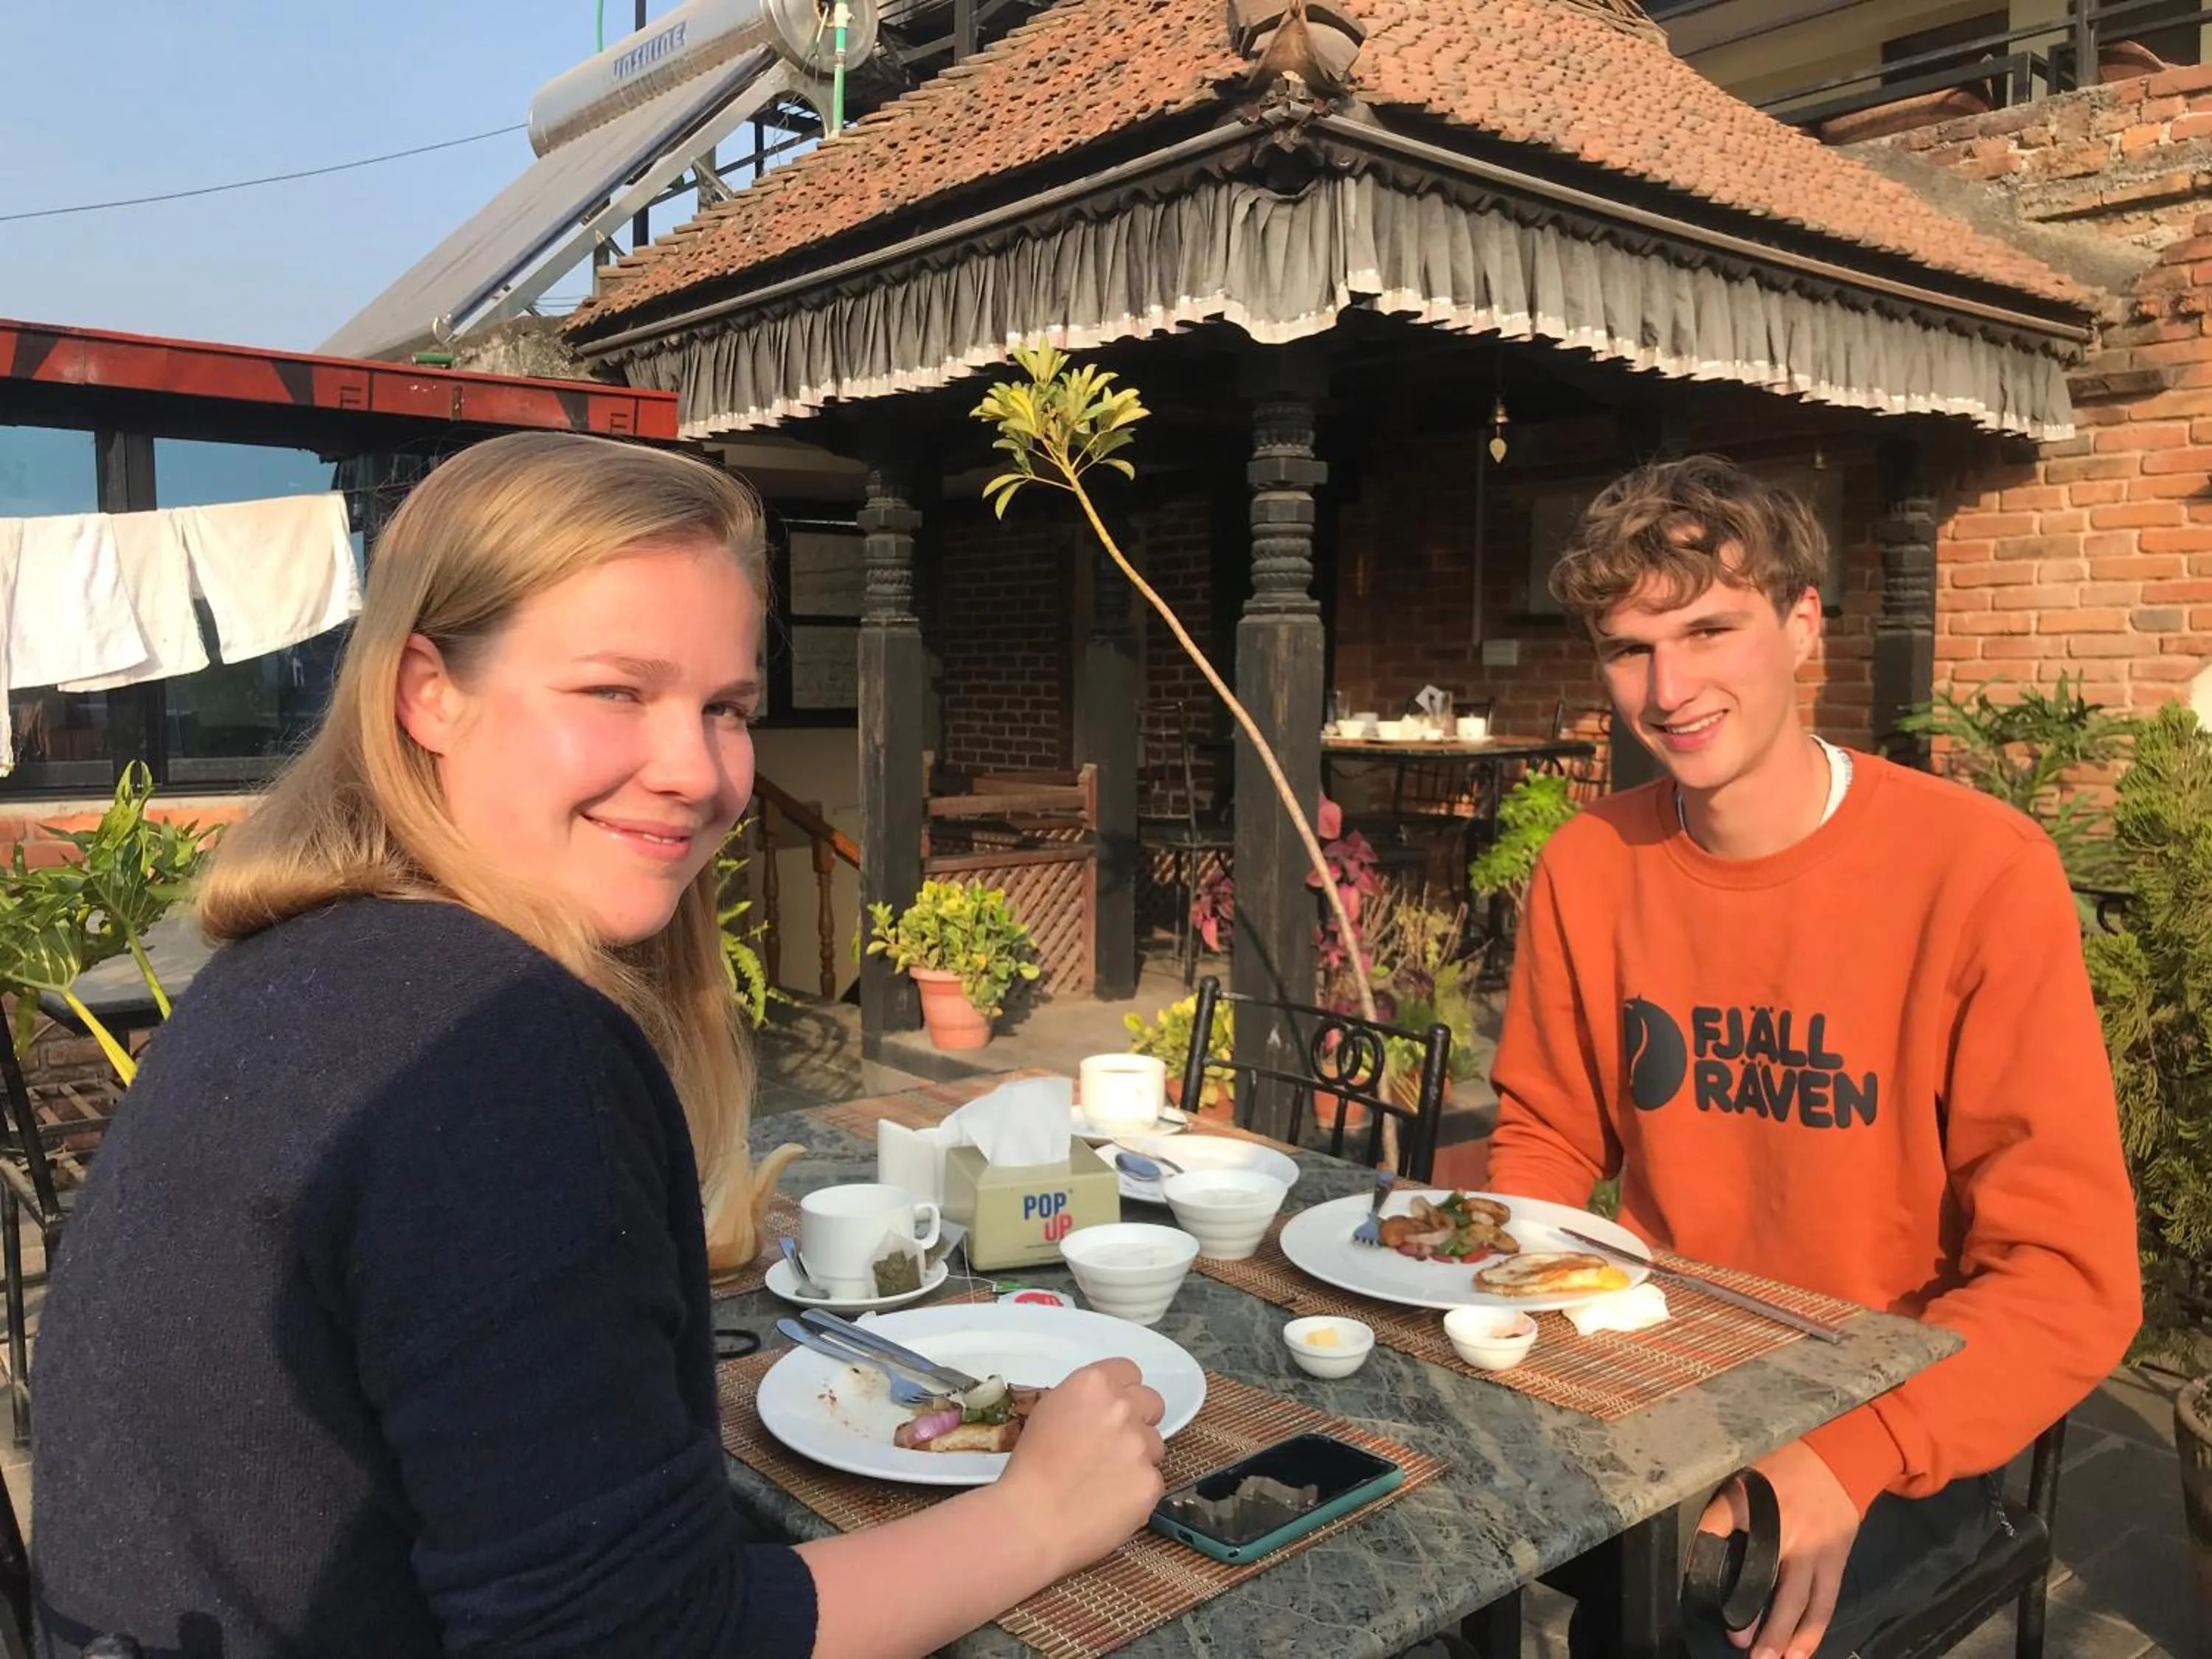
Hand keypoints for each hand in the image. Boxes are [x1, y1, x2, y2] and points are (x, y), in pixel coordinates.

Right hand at [992, 1358, 1165, 1576]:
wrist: (1031, 1521)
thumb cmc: (1029, 1470)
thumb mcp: (1048, 1413)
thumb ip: (1084, 1401)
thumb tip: (1101, 1408)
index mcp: (1094, 1385)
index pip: (1129, 1371)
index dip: (1122, 1391)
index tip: (1114, 1408)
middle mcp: (1122, 1408)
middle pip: (1152, 1402)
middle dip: (1139, 1419)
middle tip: (1115, 1444)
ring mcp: (1140, 1446)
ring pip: (1155, 1444)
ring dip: (1138, 1457)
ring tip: (1104, 1480)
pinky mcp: (1151, 1482)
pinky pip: (1153, 1480)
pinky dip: (1136, 1491)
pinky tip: (1109, 1502)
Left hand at [1694, 1440, 1858, 1658]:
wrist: (1839, 1459)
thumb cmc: (1782, 1469)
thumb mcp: (1744, 1478)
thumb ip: (1724, 1513)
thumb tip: (1701, 1552)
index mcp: (1757, 1506)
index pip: (1725, 1538)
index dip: (1711, 1569)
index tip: (1704, 1598)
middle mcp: (1788, 1532)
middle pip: (1769, 1585)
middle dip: (1755, 1622)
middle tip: (1740, 1646)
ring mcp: (1816, 1550)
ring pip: (1802, 1603)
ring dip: (1786, 1637)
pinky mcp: (1837, 1561)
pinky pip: (1825, 1603)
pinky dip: (1813, 1630)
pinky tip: (1801, 1650)